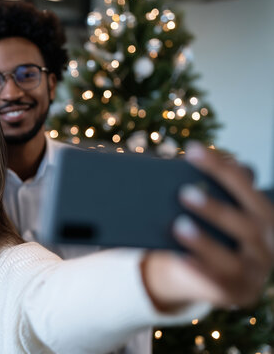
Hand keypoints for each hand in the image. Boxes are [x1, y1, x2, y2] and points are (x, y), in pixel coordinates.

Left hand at [143, 142, 273, 309]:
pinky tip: (179, 256)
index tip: (193, 150)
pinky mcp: (236, 294)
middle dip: (216, 208)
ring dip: (205, 242)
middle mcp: (267, 243)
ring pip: (233, 259)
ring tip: (178, 226)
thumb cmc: (207, 232)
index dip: (221, 168)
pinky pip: (217, 283)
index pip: (245, 186)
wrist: (202, 275)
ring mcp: (255, 272)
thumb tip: (188, 160)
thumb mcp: (208, 211)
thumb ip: (206, 189)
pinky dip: (198, 269)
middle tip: (184, 192)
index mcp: (264, 215)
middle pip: (247, 224)